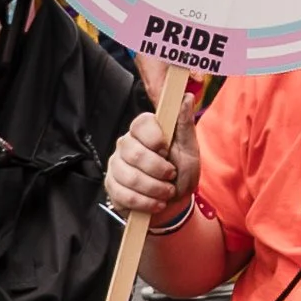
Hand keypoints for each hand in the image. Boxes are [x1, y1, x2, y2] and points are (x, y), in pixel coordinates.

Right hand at [107, 106, 199, 224]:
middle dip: (158, 171)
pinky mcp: (112, 187)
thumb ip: (184, 124)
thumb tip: (186, 97)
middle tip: (171, 177)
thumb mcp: (189, 149)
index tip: (167, 151)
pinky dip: (145, 202)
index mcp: (144, 131)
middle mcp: (126, 145)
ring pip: (129, 177)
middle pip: (134, 154)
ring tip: (167, 193)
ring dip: (154, 189)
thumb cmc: (180, 172)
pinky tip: (156, 203)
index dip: (155, 139)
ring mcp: (116, 166)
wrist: (174, 202)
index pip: (140, 124)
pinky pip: (123, 195)